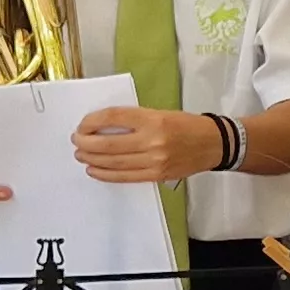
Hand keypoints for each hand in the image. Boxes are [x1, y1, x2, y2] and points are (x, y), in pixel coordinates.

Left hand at [72, 106, 227, 183]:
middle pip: (109, 143)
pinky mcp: (156, 174)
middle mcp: (153, 139)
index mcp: (152, 118)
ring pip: (114, 162)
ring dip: (92, 159)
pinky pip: (125, 176)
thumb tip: (103, 127)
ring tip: (81, 155)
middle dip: (87, 143)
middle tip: (76, 140)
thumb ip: (134, 119)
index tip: (83, 125)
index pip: (113, 117)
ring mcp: (155, 160)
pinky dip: (106, 174)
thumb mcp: (160, 113)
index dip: (92, 121)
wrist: (212, 144)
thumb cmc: (186, 125)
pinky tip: (94, 170)